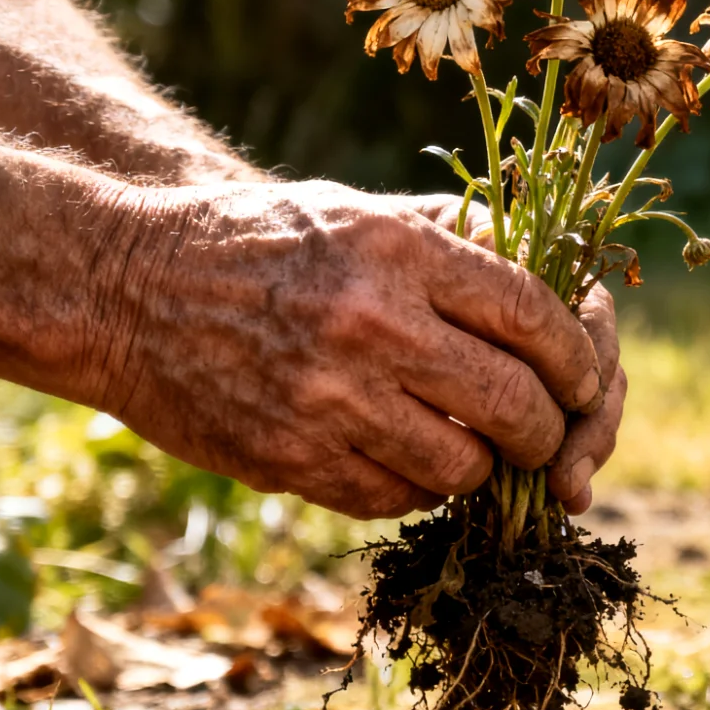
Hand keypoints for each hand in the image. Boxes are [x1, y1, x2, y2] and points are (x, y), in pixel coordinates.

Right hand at [96, 180, 618, 518]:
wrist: (124, 285)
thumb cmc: (261, 240)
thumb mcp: (360, 211)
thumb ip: (455, 246)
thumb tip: (559, 288)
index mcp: (398, 251)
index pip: (531, 316)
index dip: (576, 358)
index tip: (585, 377)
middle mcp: (371, 324)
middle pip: (514, 404)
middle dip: (549, 431)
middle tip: (545, 434)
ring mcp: (328, 399)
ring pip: (462, 469)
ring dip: (483, 469)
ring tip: (474, 450)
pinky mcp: (290, 460)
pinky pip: (395, 499)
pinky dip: (417, 489)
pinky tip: (407, 461)